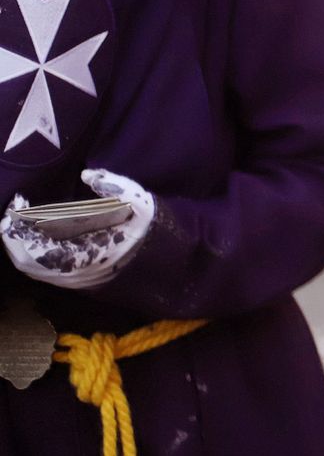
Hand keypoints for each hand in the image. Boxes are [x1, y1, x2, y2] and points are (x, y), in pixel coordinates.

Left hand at [1, 170, 154, 290]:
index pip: (29, 252)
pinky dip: (35, 249)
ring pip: (33, 266)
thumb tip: (88, 175)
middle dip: (15, 234)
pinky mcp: (79, 280)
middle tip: (18, 207)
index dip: (14, 229)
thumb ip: (118, 187)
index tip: (18, 202)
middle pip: (24, 261)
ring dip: (24, 242)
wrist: (176, 265)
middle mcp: (74, 276)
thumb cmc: (157, 235)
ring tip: (26, 216)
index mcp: (83, 260)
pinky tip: (42, 229)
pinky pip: (45, 268)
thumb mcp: (144, 204)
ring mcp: (75, 281)